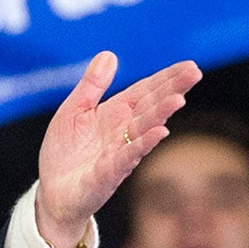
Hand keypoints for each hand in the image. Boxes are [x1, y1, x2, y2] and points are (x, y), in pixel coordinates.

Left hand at [34, 52, 200, 247]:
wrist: (53, 192)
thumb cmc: (64, 152)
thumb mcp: (73, 111)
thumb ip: (92, 85)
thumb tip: (110, 54)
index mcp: (115, 113)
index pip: (145, 91)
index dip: (166, 78)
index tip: (189, 65)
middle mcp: (123, 131)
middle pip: (151, 106)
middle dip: (172, 89)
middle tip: (195, 73)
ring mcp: (119, 152)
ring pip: (144, 129)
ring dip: (161, 114)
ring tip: (178, 99)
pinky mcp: (108, 173)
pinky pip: (127, 156)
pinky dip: (143, 144)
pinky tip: (160, 132)